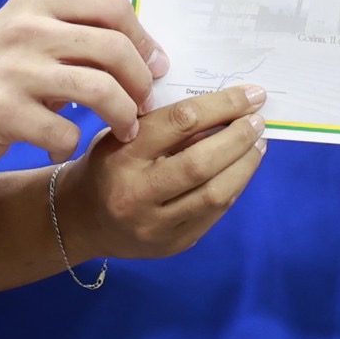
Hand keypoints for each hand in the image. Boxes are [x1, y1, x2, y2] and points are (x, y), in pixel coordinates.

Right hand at [0, 0, 168, 167]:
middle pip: (114, 48)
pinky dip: (72, 145)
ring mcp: (14, 69)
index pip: (114, 8)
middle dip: (141, 82)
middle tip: (144, 105)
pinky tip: (61, 147)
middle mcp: (27, 27)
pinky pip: (65, 131)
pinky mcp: (2, 112)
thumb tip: (146, 54)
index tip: (156, 67)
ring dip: (122, 115)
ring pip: (99, 89)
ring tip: (124, 130)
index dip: (145, 40)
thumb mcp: (28, 31)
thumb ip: (77, 33)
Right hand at [62, 86, 267, 262]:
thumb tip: (226, 107)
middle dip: (238, 137)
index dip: (221, 105)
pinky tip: (241, 169)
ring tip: (257, 144)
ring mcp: (155, 224)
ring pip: (214, 194)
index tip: (249, 95)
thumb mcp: (123, 133)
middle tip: (257, 120)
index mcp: (121, 155)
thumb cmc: (107, 165)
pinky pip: (214, 214)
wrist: (81, 219)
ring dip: (244, 165)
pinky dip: (234, 187)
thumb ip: (165, 123)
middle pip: (201, 162)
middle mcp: (136, 192)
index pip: (179, 122)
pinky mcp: (172, 244)